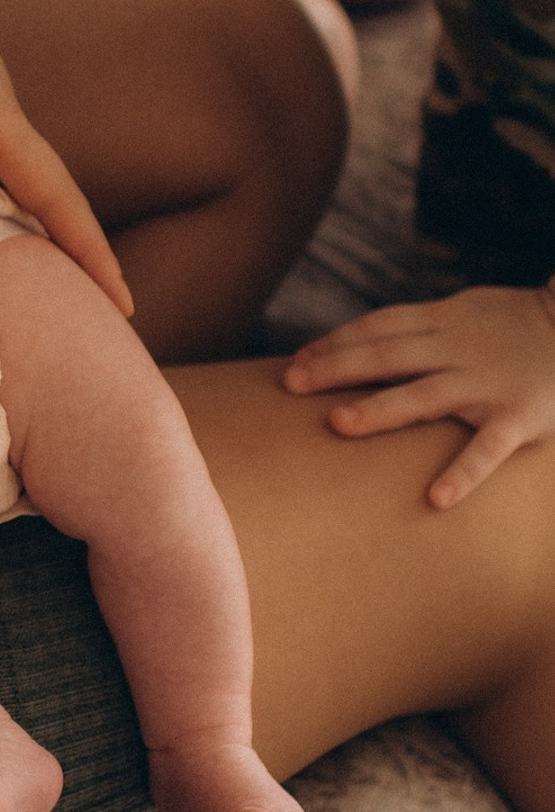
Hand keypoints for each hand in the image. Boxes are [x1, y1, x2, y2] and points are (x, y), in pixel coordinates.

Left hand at [283, 283, 554, 506]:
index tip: (295, 360)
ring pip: (424, 394)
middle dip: (336, 368)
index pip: (376, 327)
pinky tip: (436, 498)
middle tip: (291, 384)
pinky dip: (463, 472)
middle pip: (387, 355)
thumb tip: (349, 345)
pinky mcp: (520, 416)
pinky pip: (487, 449)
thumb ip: (414, 329)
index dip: (334, 342)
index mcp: (443, 321)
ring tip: (339, 424)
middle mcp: (458, 349)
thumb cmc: (510, 326)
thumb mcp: (462, 313)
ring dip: (380, 409)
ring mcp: (487, 383)